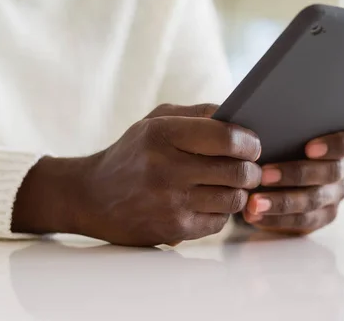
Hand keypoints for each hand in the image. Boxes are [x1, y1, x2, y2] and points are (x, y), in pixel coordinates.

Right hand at [12, 104, 261, 246]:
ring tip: (235, 183)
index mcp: (163, 134)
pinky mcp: (173, 229)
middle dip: (253, 169)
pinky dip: (224, 211)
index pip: (226, 137)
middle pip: (237, 171)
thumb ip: (199, 114)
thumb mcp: (156, 120)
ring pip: (234, 199)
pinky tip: (214, 201)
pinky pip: (219, 222)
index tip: (254, 145)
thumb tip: (241, 117)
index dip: (249, 142)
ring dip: (241, 191)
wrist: (90, 196)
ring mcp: (170, 203)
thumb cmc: (132, 153)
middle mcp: (166, 169)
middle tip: (252, 167)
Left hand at [241, 129, 343, 233]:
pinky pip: (302, 222)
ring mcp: (334, 195)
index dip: (338, 145)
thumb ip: (287, 126)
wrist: (271, 170)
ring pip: (313, 200)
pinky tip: (254, 215)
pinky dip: (276, 219)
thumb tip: (265, 125)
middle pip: (330, 173)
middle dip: (296, 174)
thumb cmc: (280, 140)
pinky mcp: (320, 217)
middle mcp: (343, 169)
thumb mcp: (287, 131)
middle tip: (264, 174)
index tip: (310, 148)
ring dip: (281, 201)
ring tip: (254, 201)